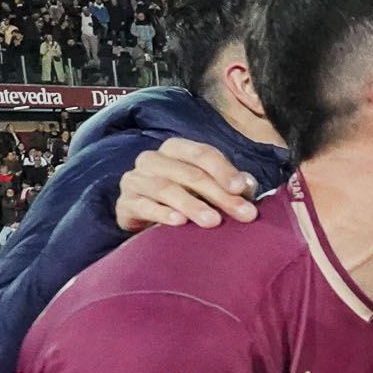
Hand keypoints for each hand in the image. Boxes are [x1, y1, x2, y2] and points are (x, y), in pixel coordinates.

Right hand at [115, 138, 256, 230]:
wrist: (146, 220)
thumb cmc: (186, 198)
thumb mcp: (211, 189)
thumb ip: (232, 185)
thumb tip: (247, 185)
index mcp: (176, 149)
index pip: (202, 153)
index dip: (224, 170)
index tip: (242, 189)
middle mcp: (152, 160)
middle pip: (189, 173)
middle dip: (219, 194)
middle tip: (242, 214)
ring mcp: (135, 180)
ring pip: (165, 188)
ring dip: (192, 204)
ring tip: (213, 221)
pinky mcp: (124, 203)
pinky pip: (143, 205)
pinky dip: (162, 213)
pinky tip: (179, 222)